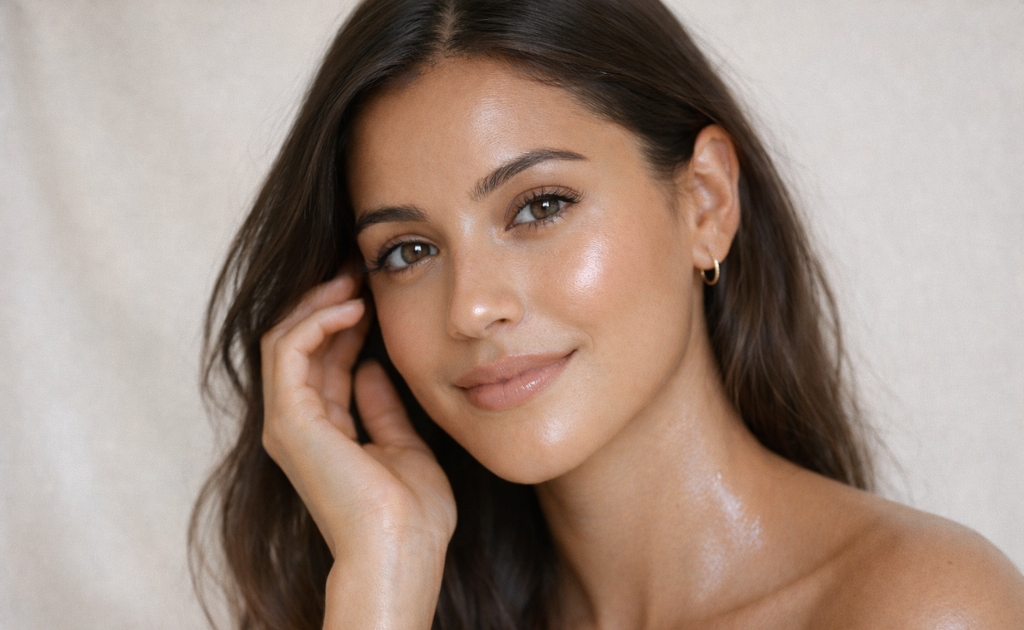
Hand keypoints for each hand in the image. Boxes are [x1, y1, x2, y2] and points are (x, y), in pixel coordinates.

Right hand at [259, 275, 455, 625]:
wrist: (401, 552)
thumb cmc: (410, 515)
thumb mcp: (403, 447)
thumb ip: (383, 409)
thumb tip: (373, 371)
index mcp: (324, 432)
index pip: (325, 360)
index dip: (348, 321)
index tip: (375, 290)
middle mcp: (298, 425)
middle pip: (302, 344)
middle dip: (330, 301)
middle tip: (360, 268)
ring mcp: (289, 423)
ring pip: (286, 339)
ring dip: (320, 303)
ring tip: (355, 278)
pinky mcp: (290, 420)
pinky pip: (289, 351)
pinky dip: (317, 321)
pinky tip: (353, 307)